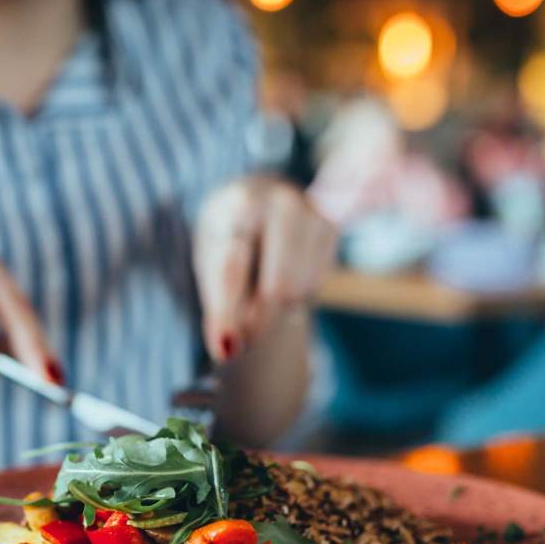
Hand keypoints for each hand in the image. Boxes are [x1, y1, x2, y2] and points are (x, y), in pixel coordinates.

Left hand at [193, 176, 336, 362]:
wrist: (260, 192)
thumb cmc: (228, 231)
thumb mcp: (210, 259)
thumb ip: (218, 303)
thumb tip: (226, 350)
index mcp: (239, 205)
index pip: (234, 271)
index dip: (228, 315)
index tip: (226, 351)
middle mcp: (282, 202)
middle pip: (277, 289)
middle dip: (257, 321)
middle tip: (240, 337)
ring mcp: (315, 212)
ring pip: (299, 292)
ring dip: (276, 308)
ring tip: (257, 289)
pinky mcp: (334, 226)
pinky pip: (315, 284)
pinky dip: (296, 294)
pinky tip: (282, 273)